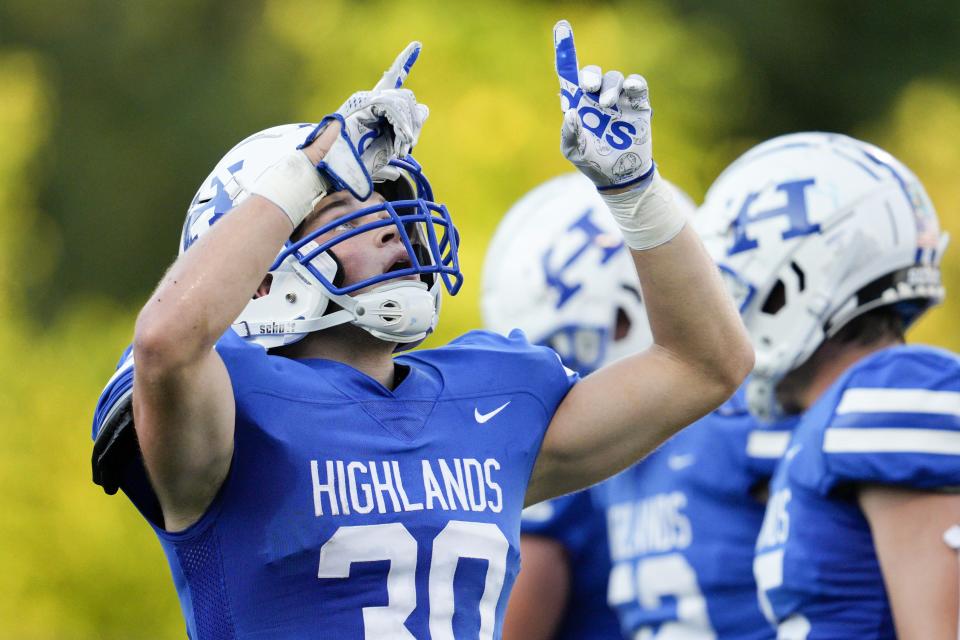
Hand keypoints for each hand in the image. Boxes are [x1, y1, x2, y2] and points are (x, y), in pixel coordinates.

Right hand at [301, 42, 428, 199]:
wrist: (332, 168)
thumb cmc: (355, 164)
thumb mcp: (385, 150)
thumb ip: (402, 135)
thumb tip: (421, 117)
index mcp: (374, 109)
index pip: (391, 79)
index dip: (403, 62)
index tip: (417, 45)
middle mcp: (369, 100)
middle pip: (406, 98)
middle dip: (413, 122)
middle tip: (407, 144)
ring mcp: (365, 99)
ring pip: (402, 102)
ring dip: (406, 128)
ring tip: (400, 148)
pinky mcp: (364, 103)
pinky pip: (393, 107)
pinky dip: (400, 125)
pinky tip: (399, 141)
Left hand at [553, 20, 653, 190]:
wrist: (621, 177)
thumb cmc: (592, 163)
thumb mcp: (574, 152)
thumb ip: (569, 134)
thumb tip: (569, 112)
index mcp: (577, 104)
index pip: (568, 73)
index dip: (565, 50)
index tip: (561, 27)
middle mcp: (596, 97)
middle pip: (592, 74)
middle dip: (589, 76)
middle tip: (588, 88)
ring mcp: (618, 100)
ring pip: (614, 79)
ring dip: (609, 88)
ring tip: (607, 106)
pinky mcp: (638, 104)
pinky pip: (638, 84)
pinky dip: (634, 83)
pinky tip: (630, 90)